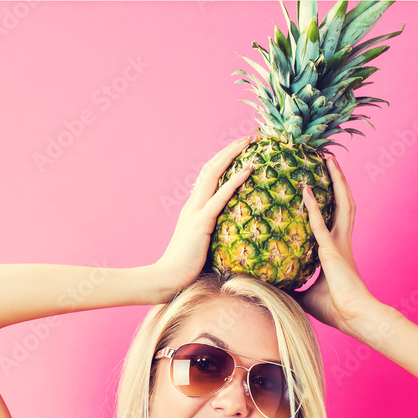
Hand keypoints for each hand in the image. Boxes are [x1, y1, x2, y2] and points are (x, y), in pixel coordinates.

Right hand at [152, 137, 254, 299]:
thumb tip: (235, 244)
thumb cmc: (188, 272)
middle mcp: (193, 205)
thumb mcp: (204, 250)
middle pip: (211, 169)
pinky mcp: (201, 222)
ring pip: (214, 174)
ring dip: (232, 155)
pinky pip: (220, 197)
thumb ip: (216, 241)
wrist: (167, 280)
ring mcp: (196, 212)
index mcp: (194, 210)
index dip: (224, 163)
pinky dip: (235, 181)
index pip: (209, 179)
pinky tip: (249, 169)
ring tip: (249, 142)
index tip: (241, 152)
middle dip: (230, 150)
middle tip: (249, 137)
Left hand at [293, 154, 379, 331]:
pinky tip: (305, 189)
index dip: (330, 198)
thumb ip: (293, 287)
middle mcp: (340, 242)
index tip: (320, 182)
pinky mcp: (332, 251)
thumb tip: (273, 289)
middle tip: (329, 160)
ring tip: (328, 160)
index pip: (333, 218)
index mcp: (336, 250)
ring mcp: (338, 244)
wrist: (355, 318)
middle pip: (342, 203)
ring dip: (335, 181)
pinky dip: (312, 206)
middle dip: (338, 180)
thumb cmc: (337, 310)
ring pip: (341, 205)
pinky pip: (320, 224)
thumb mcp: (307, 296)